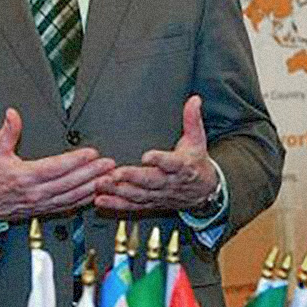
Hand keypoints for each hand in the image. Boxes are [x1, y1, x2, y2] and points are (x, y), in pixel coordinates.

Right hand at [0, 108, 115, 220]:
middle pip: (70, 182)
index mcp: (25, 177)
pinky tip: (95, 192)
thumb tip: (12, 114)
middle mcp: (36, 192)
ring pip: (72, 196)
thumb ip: (7, 132)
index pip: (56, 167)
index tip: (91, 153)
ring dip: (92, 187)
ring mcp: (41, 203)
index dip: (76, 160)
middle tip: (109, 164)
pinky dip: (84, 200)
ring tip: (108, 177)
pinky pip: (68, 206)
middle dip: (92, 173)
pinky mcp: (44, 210)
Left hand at [95, 96, 218, 212]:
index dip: (160, 160)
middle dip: (132, 178)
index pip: (171, 163)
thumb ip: (192, 120)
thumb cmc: (197, 164)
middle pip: (150, 181)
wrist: (205, 192)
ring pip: (138, 194)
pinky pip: (132, 205)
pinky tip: (101, 200)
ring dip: (119, 191)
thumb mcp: (197, 140)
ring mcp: (159, 194)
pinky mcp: (151, 203)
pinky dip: (116, 204)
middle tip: (114, 174)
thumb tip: (194, 100)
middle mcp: (169, 182)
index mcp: (181, 166)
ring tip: (101, 184)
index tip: (147, 156)